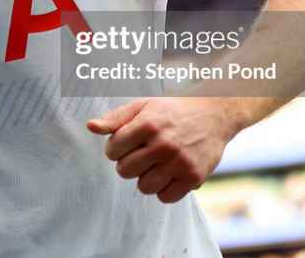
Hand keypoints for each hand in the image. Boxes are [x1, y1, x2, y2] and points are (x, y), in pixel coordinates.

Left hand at [86, 97, 236, 202]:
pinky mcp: (193, 177)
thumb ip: (115, 118)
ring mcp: (179, 162)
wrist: (214, 114)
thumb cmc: (172, 111)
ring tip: (155, 164)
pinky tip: (168, 174)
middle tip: (142, 154)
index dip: (116, 148)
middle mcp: (163, 144)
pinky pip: (165, 197)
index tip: (127, 143)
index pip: (112, 150)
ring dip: (145, 178)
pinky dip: (163, 189)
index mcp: (147, 124)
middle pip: (125, 171)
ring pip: (144, 187)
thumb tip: (90, 126)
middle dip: (129, 163)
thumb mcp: (142, 106)